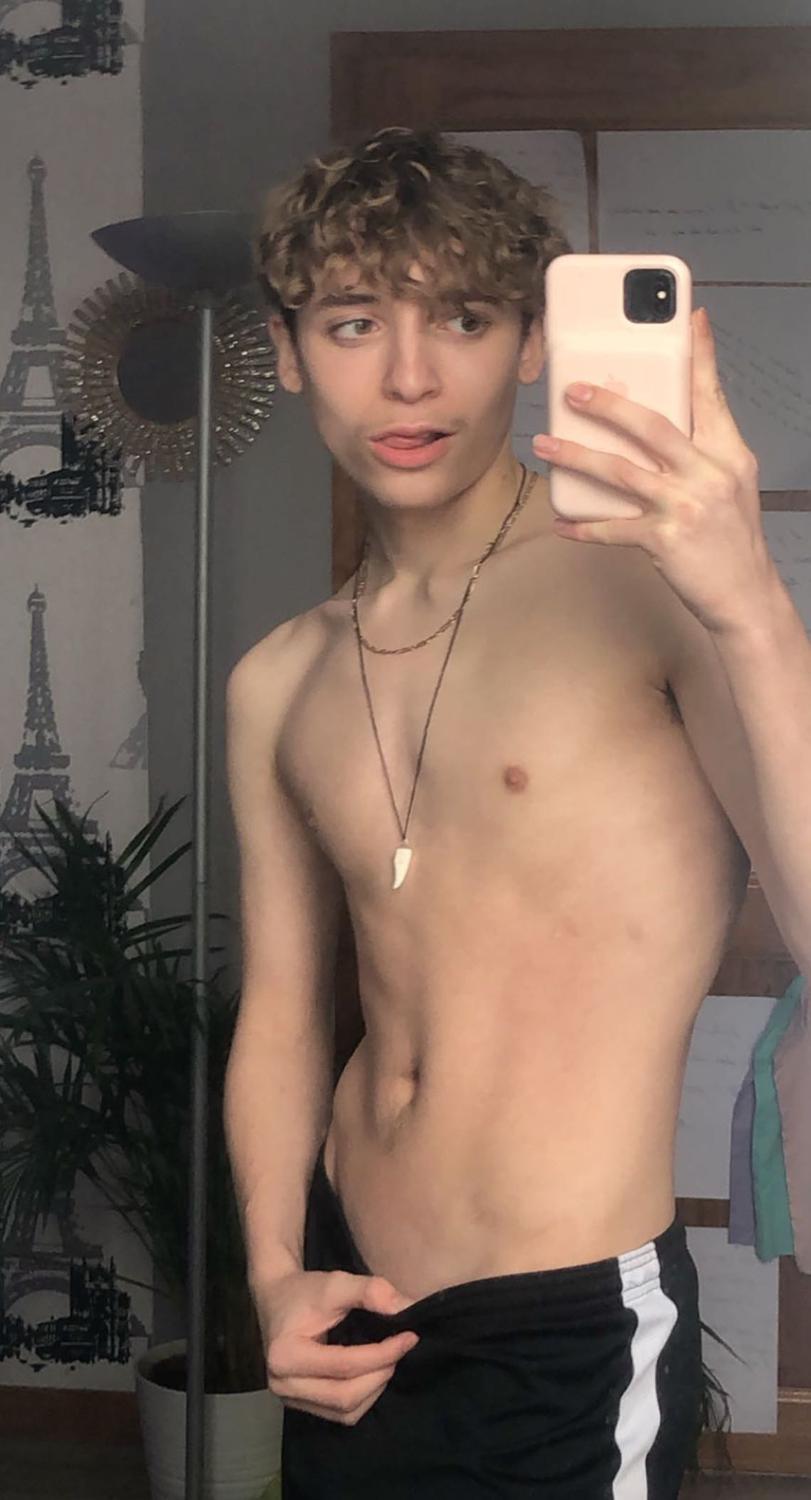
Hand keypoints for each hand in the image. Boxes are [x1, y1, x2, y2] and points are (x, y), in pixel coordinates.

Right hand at [256, 1267, 418, 1425]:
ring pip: (345, 1411)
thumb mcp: (336, 1282)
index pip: (344, 1366)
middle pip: (345, 1396)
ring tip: (388, 1360)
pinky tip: (372, 1374)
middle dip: (380, 1374)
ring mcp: (289, 1399)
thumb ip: (369, 1291)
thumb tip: (406, 1307)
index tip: (410, 1337)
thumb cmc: (305, 1291)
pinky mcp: (299, 1404)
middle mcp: (282, 1384)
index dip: (383, 1354)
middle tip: (400, 1349)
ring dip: (375, 1389)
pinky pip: (340, 1414)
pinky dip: (363, 1397)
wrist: (277, 1298)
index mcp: (285, 1355)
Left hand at [532, 307, 776, 634]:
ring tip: (546, 443)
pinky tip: (562, 522)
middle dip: (609, 404)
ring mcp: (685, 507)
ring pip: (621, 471)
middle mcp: (708, 474)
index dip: (701, 354)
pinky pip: (613, 528)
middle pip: (653, 426)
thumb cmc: (731, 539)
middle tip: (573, 390)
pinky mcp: (665, 540)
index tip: (691, 318)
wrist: (746, 596)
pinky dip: (584, 526)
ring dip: (577, 456)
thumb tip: (658, 423)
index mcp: (728, 454)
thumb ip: (701, 451)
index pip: (712, 394)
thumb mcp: (730, 484)